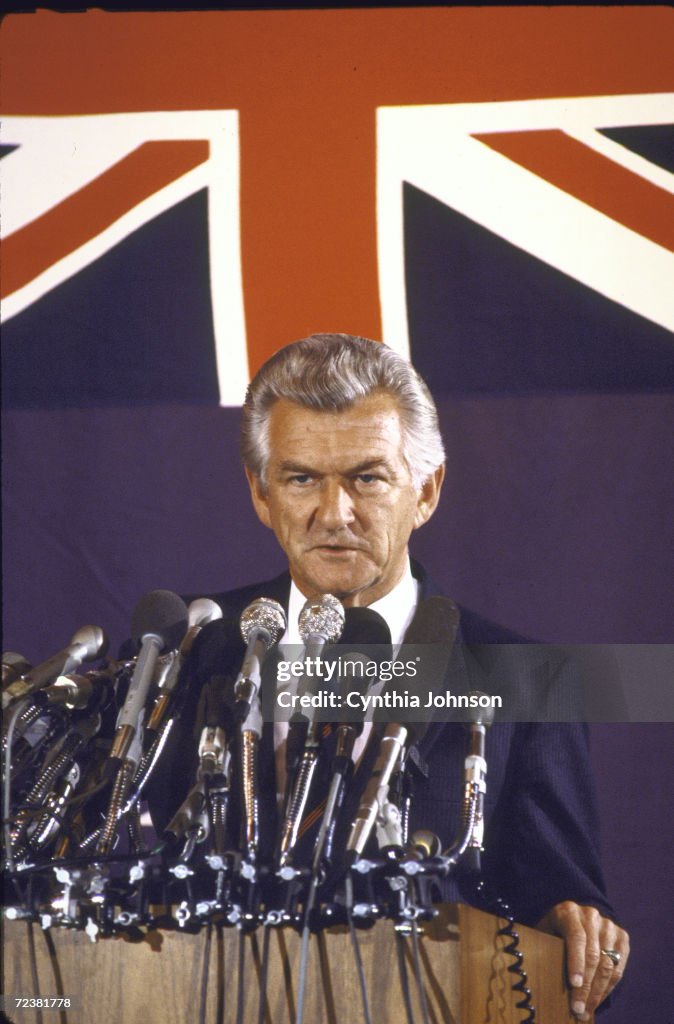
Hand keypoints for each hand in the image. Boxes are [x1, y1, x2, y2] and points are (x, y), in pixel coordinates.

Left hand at [537, 901, 628, 1019]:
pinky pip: (618, 967)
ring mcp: (608, 925)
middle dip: (586, 986)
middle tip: (578, 1008)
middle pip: (593, 954)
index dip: (576, 962)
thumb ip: (547, 949)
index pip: (576, 936)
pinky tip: (598, 1000)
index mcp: (569, 911)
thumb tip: (546, 979)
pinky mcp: (621, 936)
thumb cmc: (553, 932)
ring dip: (598, 991)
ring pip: (608, 963)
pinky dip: (608, 987)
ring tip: (587, 1010)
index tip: (574, 984)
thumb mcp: (545, 934)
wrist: (573, 919)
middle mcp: (591, 915)